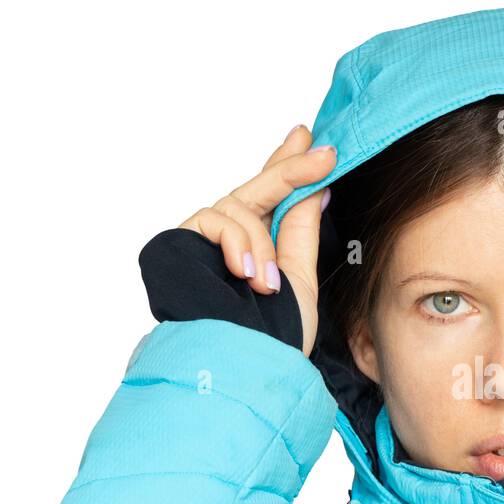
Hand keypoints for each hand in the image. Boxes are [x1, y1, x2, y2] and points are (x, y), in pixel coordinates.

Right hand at [179, 124, 334, 354]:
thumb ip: (301, 230)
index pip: (273, 197)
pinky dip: (236, 243)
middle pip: (257, 190)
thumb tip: (317, 186)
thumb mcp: (299, 278)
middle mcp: (230, 241)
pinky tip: (247, 274)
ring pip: (238, 205)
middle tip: (323, 153)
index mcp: (260, 249)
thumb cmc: (275, 336)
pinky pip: (215, 218)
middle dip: (290, 168)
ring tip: (268, 283)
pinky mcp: (179, 244)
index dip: (288, 165)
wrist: (242, 365)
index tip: (309, 137)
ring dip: (261, 241)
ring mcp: (204, 242)